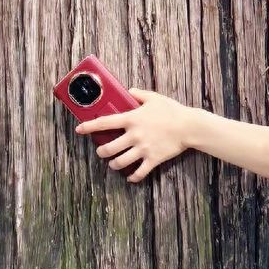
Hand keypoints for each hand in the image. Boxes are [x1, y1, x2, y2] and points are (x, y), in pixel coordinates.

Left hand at [74, 87, 193, 181]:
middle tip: (102, 151)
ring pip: (120, 162)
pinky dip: (133, 177)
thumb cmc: (172, 110)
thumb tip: (129, 91)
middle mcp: (134, 135)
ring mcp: (143, 149)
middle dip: (101, 152)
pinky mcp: (153, 159)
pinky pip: (139, 173)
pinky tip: (131, 177)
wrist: (189, 126)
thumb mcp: (154, 97)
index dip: (88, 127)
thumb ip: (139, 94)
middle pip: (108, 149)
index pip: (104, 123)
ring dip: (114, 165)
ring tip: (114, 164)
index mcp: (131, 119)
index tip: (79, 129)